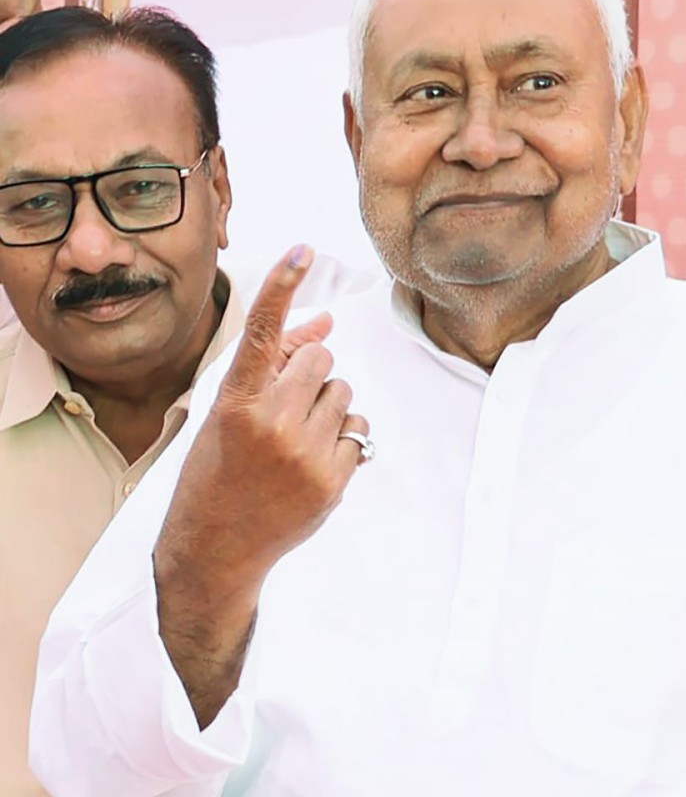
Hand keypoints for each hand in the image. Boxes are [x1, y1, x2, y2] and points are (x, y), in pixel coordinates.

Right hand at [154, 245, 368, 726]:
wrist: (215, 548)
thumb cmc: (217, 471)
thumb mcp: (228, 414)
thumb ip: (274, 366)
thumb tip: (328, 319)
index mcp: (234, 401)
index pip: (264, 332)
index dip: (283, 285)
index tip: (302, 248)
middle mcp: (270, 422)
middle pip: (322, 359)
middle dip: (311, 374)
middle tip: (287, 407)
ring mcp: (304, 453)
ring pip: (345, 393)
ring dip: (329, 405)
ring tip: (297, 438)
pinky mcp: (331, 481)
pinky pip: (359, 431)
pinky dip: (344, 439)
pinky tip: (313, 461)